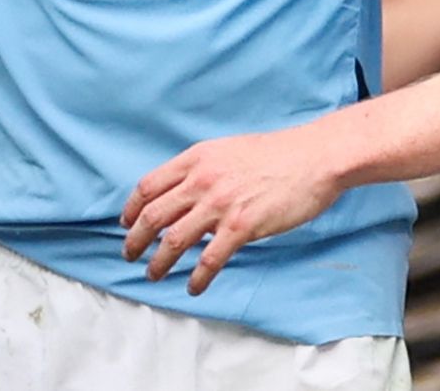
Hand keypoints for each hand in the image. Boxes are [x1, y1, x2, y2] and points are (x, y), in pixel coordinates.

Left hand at [121, 127, 347, 294]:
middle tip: (129, 255)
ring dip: (159, 262)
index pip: (148, 186)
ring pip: (175, 240)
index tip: (126, 223)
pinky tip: (193, 287)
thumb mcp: (227, 150)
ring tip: (153, 275)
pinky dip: (197, 278)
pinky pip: (210, 259)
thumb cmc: (275, 154)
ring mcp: (221, 204)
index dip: (132, 209)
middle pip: (153, 215)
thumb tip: (183, 191)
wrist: (313, 158)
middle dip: (135, 240)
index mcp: (196, 159)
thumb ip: (202, 169)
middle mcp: (202, 180)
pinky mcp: (243, 226)